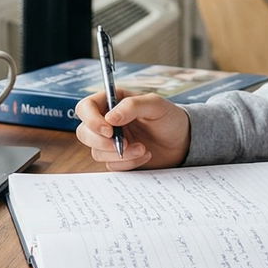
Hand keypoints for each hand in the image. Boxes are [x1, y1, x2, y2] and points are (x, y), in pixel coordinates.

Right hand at [73, 91, 191, 170]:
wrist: (182, 142)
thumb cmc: (170, 118)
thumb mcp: (156, 105)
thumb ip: (132, 106)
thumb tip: (109, 118)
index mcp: (112, 102)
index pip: (85, 107)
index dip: (91, 119)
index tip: (108, 129)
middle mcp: (107, 121)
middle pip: (84, 133)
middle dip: (103, 142)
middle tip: (126, 143)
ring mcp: (110, 141)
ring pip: (96, 152)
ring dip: (120, 154)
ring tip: (143, 148)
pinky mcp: (116, 158)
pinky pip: (111, 165)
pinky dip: (128, 163)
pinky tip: (145, 155)